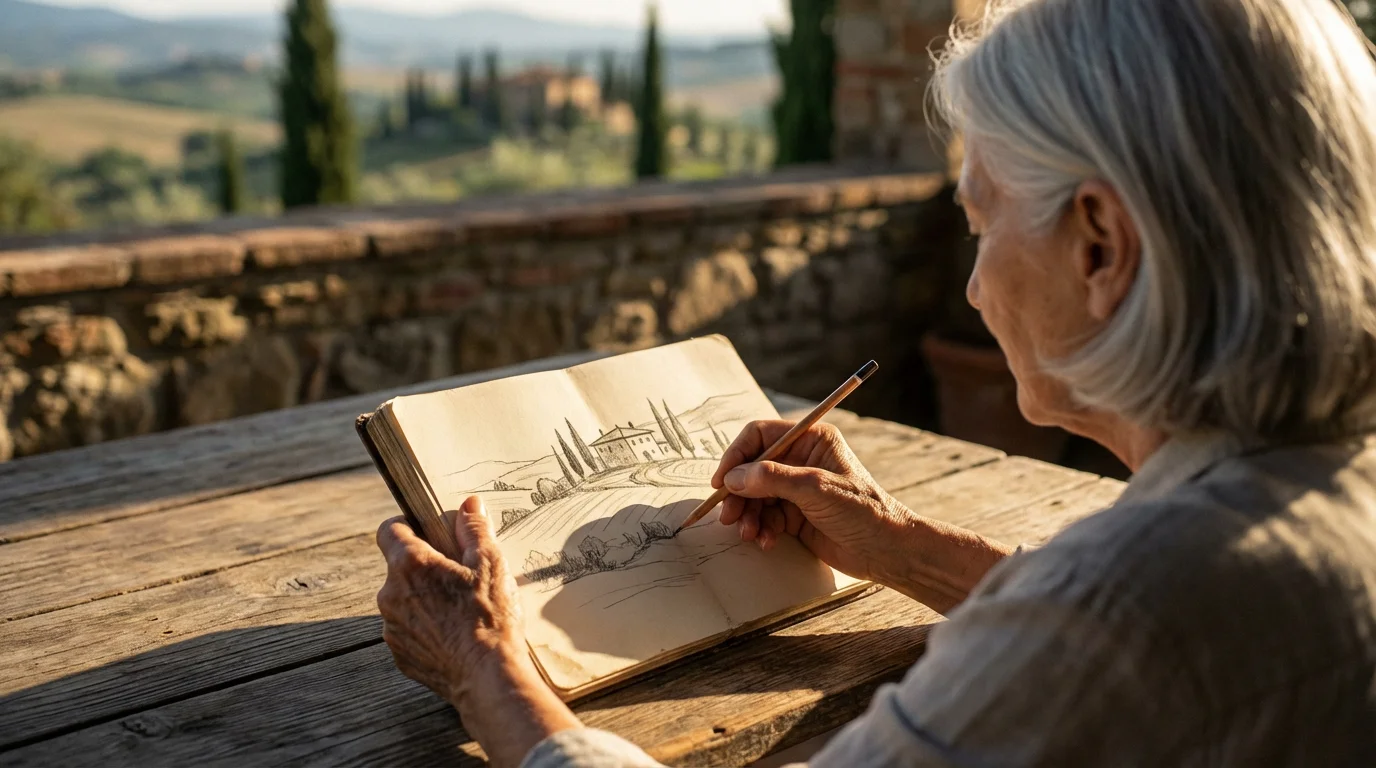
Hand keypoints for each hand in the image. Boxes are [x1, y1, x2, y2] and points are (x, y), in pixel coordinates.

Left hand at [376, 496, 579, 766]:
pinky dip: (426, 629)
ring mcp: (392, 627)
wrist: (487, 678)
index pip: (389, 529)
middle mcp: (391, 594)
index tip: (427, 531)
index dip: (407, 525)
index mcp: (410, 565)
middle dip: (425, 567)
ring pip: (404, 600)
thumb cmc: (490, 617)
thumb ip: (475, 529)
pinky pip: (408, 631)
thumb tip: (469, 504)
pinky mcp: (400, 654)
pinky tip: (455, 635)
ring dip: (424, 599)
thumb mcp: (491, 563)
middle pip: (400, 567)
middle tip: (459, 575)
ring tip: (460, 610)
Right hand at [711, 420, 908, 581]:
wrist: (886, 551)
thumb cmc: (863, 511)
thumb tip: (734, 477)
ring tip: (748, 533)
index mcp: (811, 440)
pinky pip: (765, 517)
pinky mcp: (796, 515)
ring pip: (755, 496)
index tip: (722, 481)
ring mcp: (797, 488)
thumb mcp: (815, 489)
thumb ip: (772, 478)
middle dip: (739, 493)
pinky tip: (766, 541)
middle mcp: (801, 460)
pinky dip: (761, 528)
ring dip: (747, 515)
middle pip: (752, 469)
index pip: (760, 436)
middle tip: (729, 516)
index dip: (737, 456)